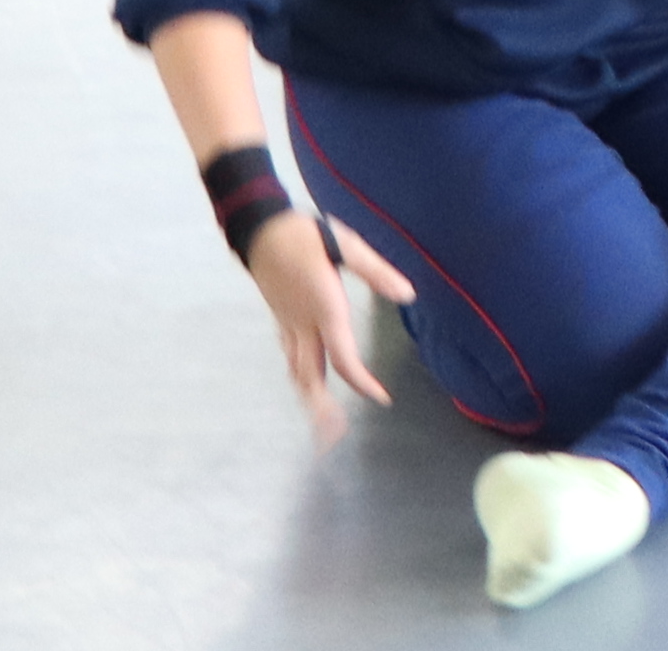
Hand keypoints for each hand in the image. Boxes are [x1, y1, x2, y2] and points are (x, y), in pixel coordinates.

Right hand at [249, 216, 410, 440]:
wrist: (259, 229)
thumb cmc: (305, 234)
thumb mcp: (346, 245)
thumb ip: (377, 272)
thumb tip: (408, 295)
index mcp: (324, 309)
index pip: (343, 358)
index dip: (362, 383)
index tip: (380, 398)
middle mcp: (303, 324)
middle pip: (312, 377)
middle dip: (322, 410)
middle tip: (333, 438)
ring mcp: (287, 324)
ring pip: (297, 371)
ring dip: (309, 398)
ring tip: (320, 422)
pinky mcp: (279, 318)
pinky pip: (290, 357)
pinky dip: (299, 376)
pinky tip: (304, 380)